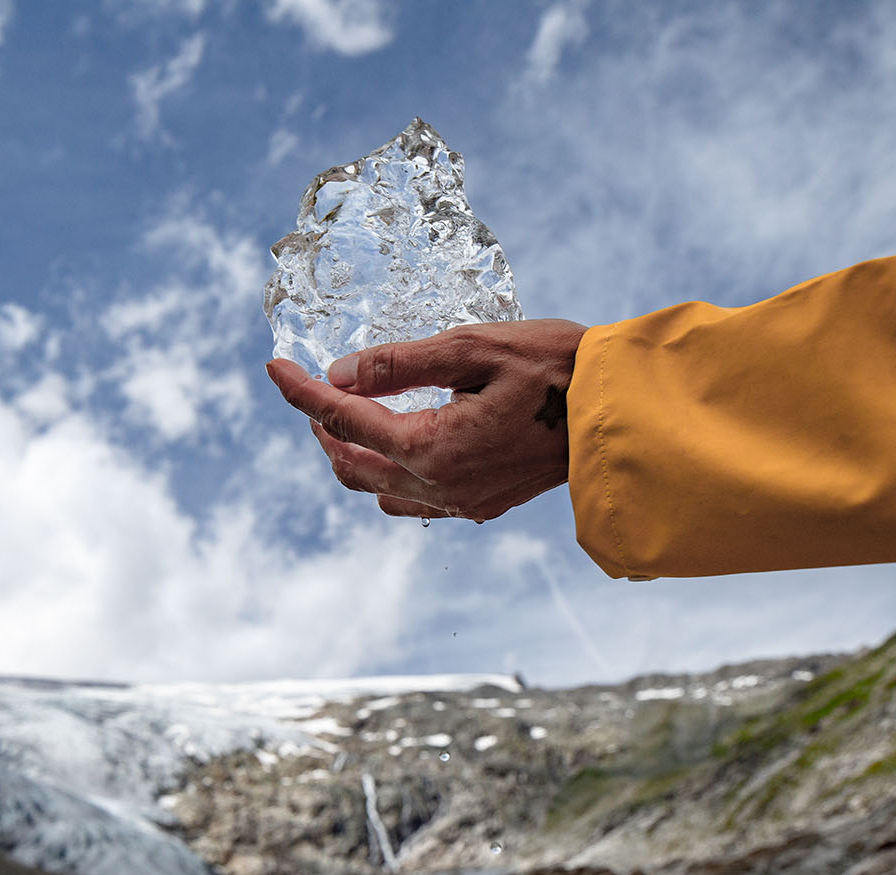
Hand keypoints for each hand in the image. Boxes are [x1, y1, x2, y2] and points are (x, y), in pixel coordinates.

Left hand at [265, 319, 586, 521]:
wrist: (620, 412)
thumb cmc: (556, 367)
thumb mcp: (472, 347)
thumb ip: (399, 363)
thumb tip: (340, 375)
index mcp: (431, 447)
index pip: (343, 419)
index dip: (301, 392)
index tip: (275, 366)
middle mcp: (439, 486)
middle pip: (350, 465)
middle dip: (322, 429)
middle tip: (312, 390)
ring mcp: (461, 502)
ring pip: (378, 491)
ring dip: (353, 457)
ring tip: (349, 418)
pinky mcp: (482, 504)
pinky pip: (415, 501)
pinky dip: (391, 474)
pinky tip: (399, 445)